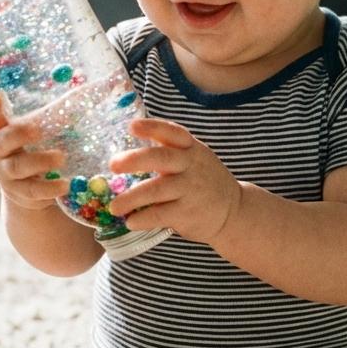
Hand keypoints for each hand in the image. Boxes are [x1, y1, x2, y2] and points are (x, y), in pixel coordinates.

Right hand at [0, 94, 68, 210]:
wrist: (30, 189)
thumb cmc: (37, 149)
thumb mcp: (39, 132)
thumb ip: (50, 116)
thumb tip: (88, 92)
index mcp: (2, 129)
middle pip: (1, 141)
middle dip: (19, 134)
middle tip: (38, 131)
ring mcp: (6, 173)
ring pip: (17, 166)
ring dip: (40, 161)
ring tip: (61, 158)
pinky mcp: (18, 192)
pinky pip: (32, 190)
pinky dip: (49, 188)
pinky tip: (65, 184)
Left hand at [107, 117, 241, 244]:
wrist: (234, 211)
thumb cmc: (204, 182)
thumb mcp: (195, 159)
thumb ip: (170, 152)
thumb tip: (127, 155)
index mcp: (191, 149)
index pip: (172, 132)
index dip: (152, 127)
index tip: (131, 126)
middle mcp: (191, 166)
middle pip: (161, 158)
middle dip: (134, 160)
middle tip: (112, 165)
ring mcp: (191, 190)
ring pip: (156, 190)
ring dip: (131, 198)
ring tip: (114, 206)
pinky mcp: (188, 213)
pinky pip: (160, 214)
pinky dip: (142, 218)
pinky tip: (130, 221)